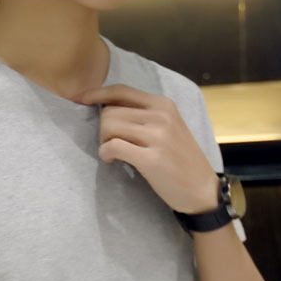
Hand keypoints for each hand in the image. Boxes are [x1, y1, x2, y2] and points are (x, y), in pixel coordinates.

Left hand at [71, 83, 219, 213]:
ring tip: (113, 154)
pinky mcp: (151, 158)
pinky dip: (106, 154)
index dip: (96, 93)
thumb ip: (145, 116)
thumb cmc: (181, 162)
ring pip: (109, 126)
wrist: (202, 190)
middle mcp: (161, 115)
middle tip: (110, 145)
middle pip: (110, 111)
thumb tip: (108, 110)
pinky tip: (113, 161)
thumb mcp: (169, 129)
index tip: (79, 99)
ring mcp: (157, 136)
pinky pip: (113, 147)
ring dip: (103, 142)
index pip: (121, 90)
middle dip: (102, 129)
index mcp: (163, 105)